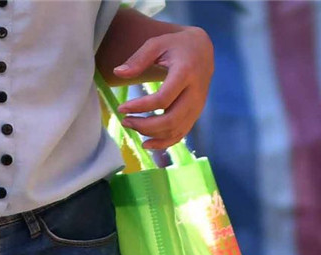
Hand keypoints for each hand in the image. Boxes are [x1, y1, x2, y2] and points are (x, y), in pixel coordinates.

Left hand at [114, 26, 213, 150]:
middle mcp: (195, 93)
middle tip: (125, 121)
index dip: (140, 107)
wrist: (203, 52)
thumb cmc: (176, 46)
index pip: (163, 99)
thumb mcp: (157, 44)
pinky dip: (163, 143)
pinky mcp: (195, 115)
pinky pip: (180, 135)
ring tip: (131, 126)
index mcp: (186, 73)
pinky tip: (146, 144)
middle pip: (170, 120)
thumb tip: (117, 73)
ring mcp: (197, 107)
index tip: (121, 108)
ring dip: (151, 134)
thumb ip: (138, 59)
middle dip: (145, 125)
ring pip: (175, 130)